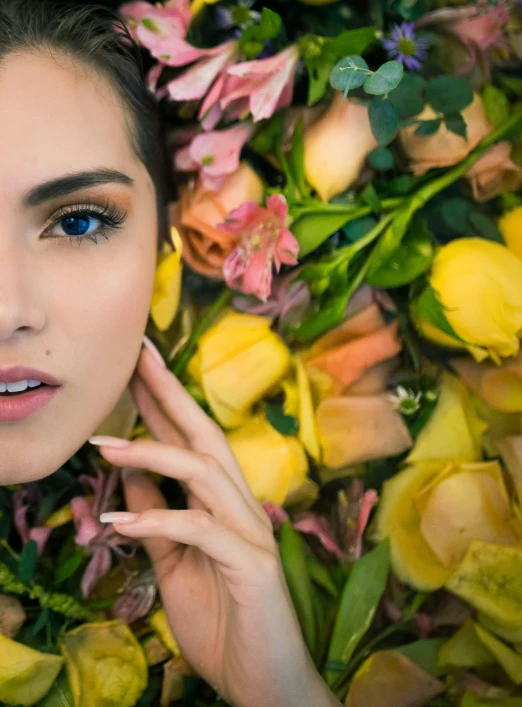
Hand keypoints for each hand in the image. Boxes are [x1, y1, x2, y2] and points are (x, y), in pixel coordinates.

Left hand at [93, 342, 340, 706]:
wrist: (264, 682)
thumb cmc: (222, 621)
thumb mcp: (175, 566)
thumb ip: (157, 522)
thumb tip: (128, 481)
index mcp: (225, 504)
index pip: (192, 442)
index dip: (165, 403)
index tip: (137, 368)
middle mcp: (243, 506)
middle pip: (207, 437)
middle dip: (171, 396)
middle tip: (138, 360)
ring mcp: (252, 531)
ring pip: (206, 473)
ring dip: (155, 456)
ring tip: (106, 448)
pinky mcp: (253, 564)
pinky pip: (204, 531)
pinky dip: (162, 520)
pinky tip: (122, 525)